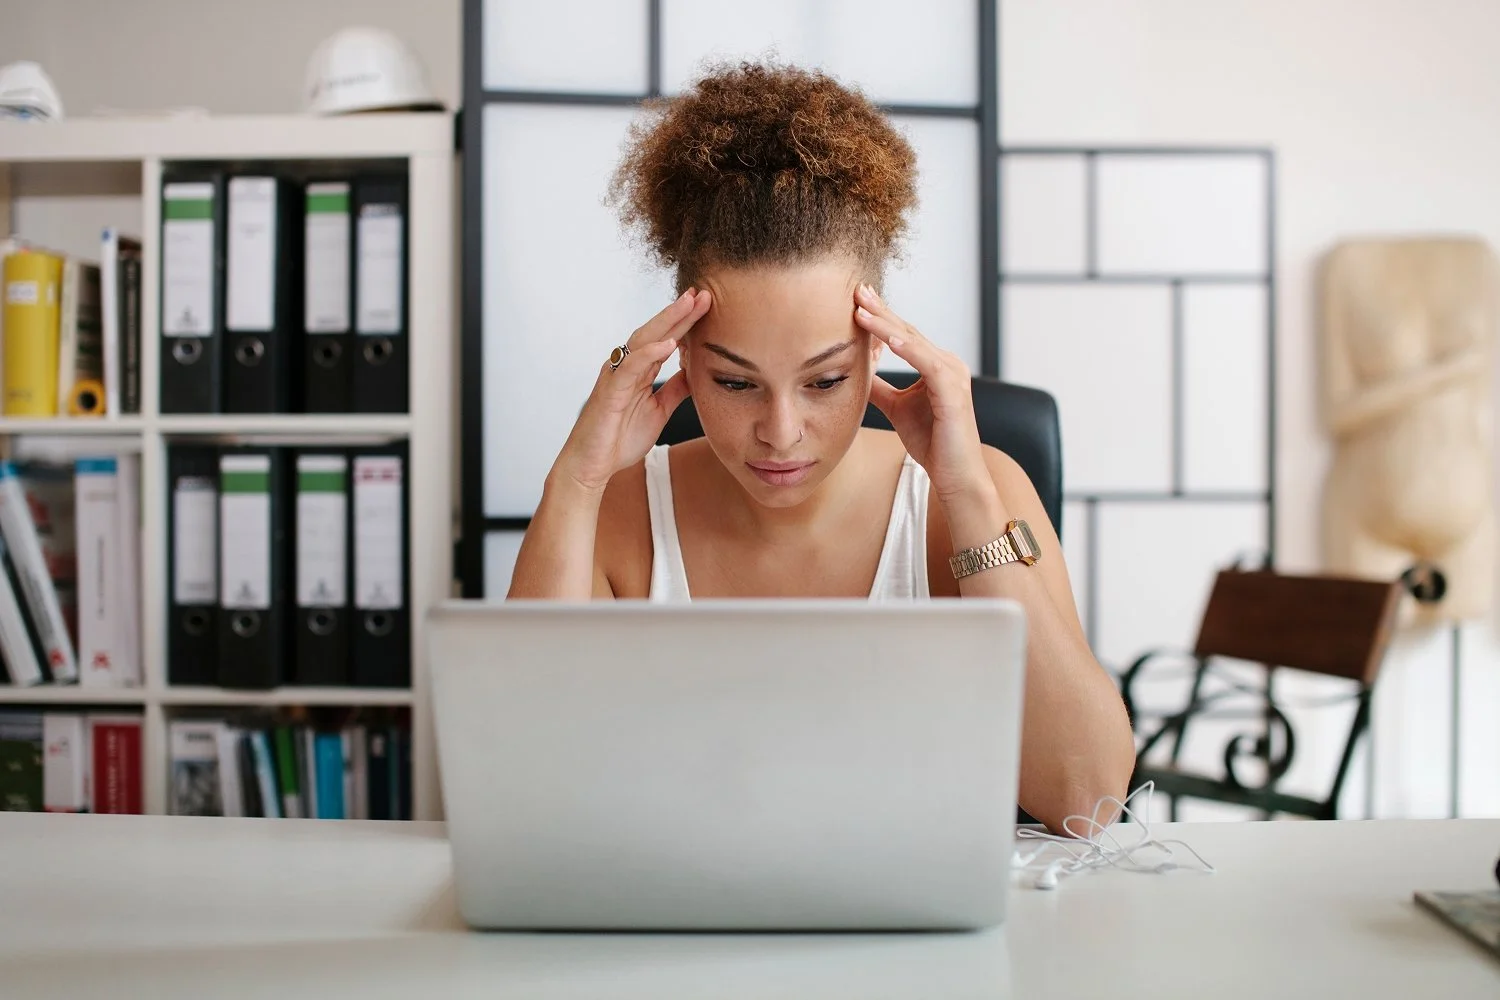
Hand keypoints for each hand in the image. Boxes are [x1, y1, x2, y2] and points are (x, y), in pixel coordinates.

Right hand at [552, 288, 711, 494]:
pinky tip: (668, 343)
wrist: (593, 466)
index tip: (706, 303)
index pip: (666, 339)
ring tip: (688, 305)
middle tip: (702, 293)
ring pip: (643, 340)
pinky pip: (630, 367)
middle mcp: (626, 367)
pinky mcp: (610, 391)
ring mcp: (617, 376)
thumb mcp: (659, 411)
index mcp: (639, 371)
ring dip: (667, 322)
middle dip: (679, 312)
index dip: (686, 321)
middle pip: (656, 331)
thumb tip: (694, 371)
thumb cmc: (619, 439)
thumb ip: (675, 390)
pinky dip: (649, 353)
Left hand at [855, 284, 991, 502]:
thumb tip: (860, 371)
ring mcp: (953, 374)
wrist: (955, 475)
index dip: (879, 316)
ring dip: (886, 324)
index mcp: (935, 365)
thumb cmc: (932, 443)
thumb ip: (882, 389)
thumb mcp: (898, 408)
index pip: (903, 334)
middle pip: (907, 330)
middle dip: (880, 310)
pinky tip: (888, 338)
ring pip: (914, 341)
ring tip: (861, 309)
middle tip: (856, 289)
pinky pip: (928, 363)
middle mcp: (947, 364)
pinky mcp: (953, 391)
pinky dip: (907, 349)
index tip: (855, 299)